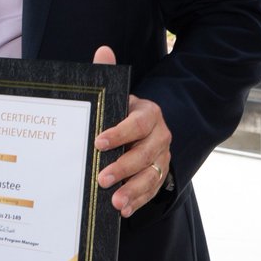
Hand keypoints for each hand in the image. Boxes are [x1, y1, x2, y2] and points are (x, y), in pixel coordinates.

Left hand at [91, 45, 171, 217]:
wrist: (144, 127)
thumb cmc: (123, 110)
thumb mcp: (118, 93)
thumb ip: (108, 73)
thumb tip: (102, 50)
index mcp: (149, 114)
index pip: (137, 123)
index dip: (119, 133)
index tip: (98, 142)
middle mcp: (160, 136)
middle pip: (145, 153)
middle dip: (123, 167)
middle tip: (101, 177)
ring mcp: (162, 158)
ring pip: (151, 175)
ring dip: (133, 190)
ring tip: (115, 201)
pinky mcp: (160, 175)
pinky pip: (152, 190)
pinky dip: (139, 201)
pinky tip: (124, 210)